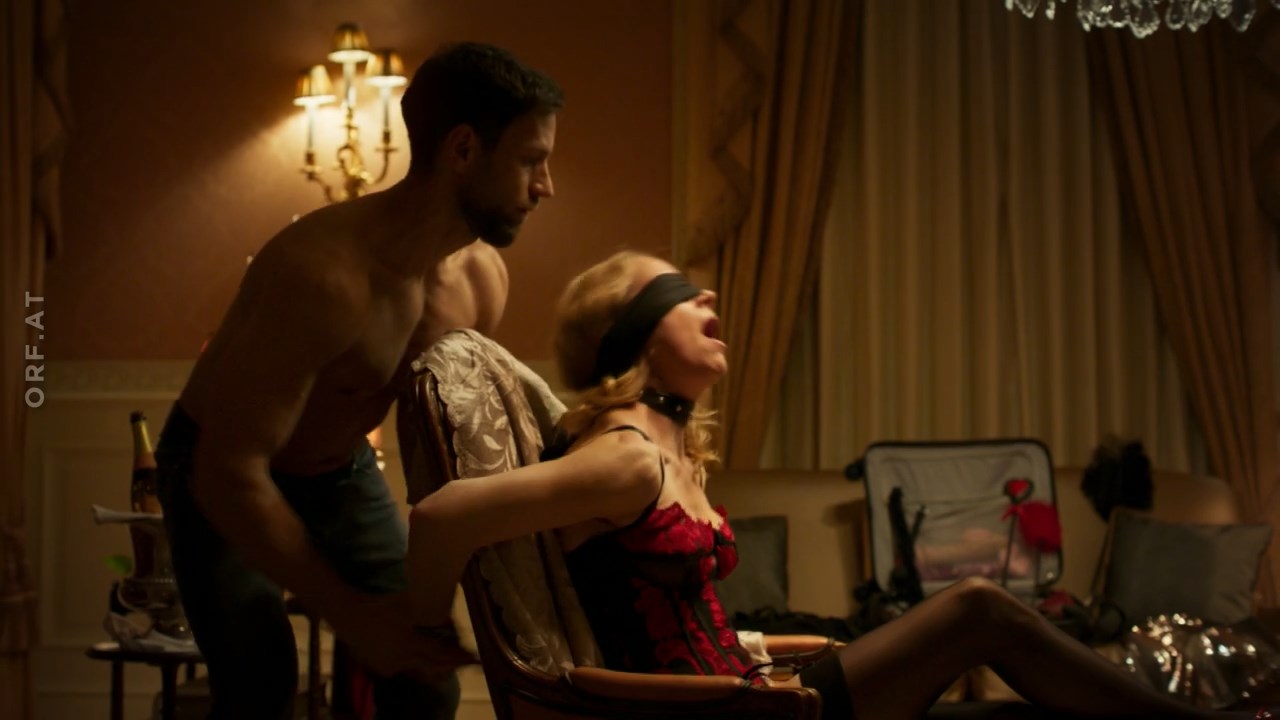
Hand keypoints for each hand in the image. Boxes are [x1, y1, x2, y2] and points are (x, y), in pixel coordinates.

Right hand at [327, 592, 476, 682]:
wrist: (347, 613)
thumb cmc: (379, 605)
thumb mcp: (406, 603)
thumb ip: (426, 610)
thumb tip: (444, 611)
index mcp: (412, 644)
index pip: (441, 655)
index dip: (458, 658)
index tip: (474, 659)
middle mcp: (403, 660)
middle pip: (431, 666)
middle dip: (449, 664)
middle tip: (464, 662)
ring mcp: (390, 666)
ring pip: (416, 669)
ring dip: (431, 665)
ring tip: (445, 662)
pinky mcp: (378, 666)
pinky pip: (401, 668)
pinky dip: (412, 663)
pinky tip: (414, 658)